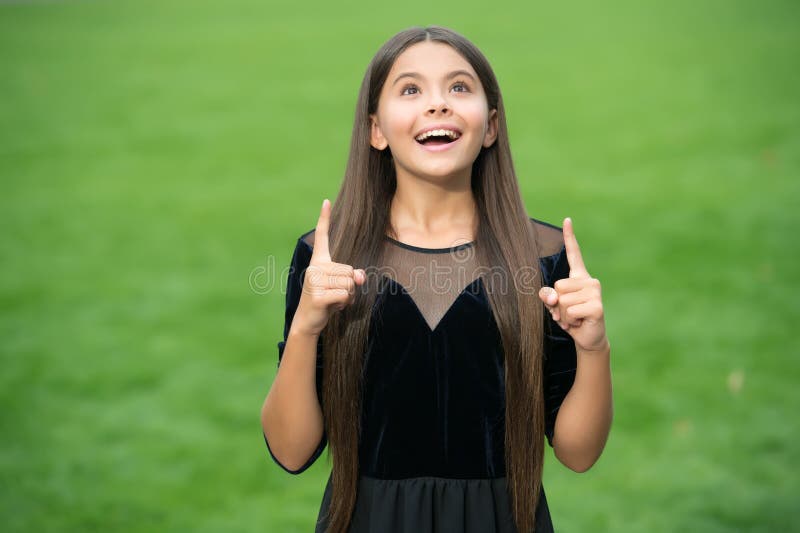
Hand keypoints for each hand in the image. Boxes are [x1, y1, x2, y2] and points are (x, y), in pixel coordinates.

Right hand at [292, 199, 366, 336]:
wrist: (308, 321)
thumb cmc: (326, 301)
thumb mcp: (341, 287)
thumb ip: (352, 277)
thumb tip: (360, 275)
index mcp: (318, 262)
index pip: (322, 237)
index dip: (324, 219)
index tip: (326, 201)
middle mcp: (315, 267)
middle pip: (350, 270)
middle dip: (349, 286)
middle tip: (335, 294)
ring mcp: (314, 280)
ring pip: (349, 283)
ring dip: (348, 295)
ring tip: (334, 300)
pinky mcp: (318, 295)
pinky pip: (344, 294)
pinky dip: (344, 303)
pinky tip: (332, 306)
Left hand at [538, 217, 608, 352]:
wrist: (588, 338)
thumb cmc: (571, 319)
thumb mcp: (555, 306)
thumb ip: (548, 297)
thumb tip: (551, 297)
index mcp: (578, 277)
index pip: (574, 254)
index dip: (569, 237)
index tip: (567, 220)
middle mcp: (589, 281)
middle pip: (557, 286)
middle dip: (557, 305)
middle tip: (568, 313)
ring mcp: (594, 292)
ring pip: (562, 300)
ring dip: (563, 315)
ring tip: (574, 318)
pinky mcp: (597, 305)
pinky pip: (570, 311)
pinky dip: (570, 321)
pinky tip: (580, 323)